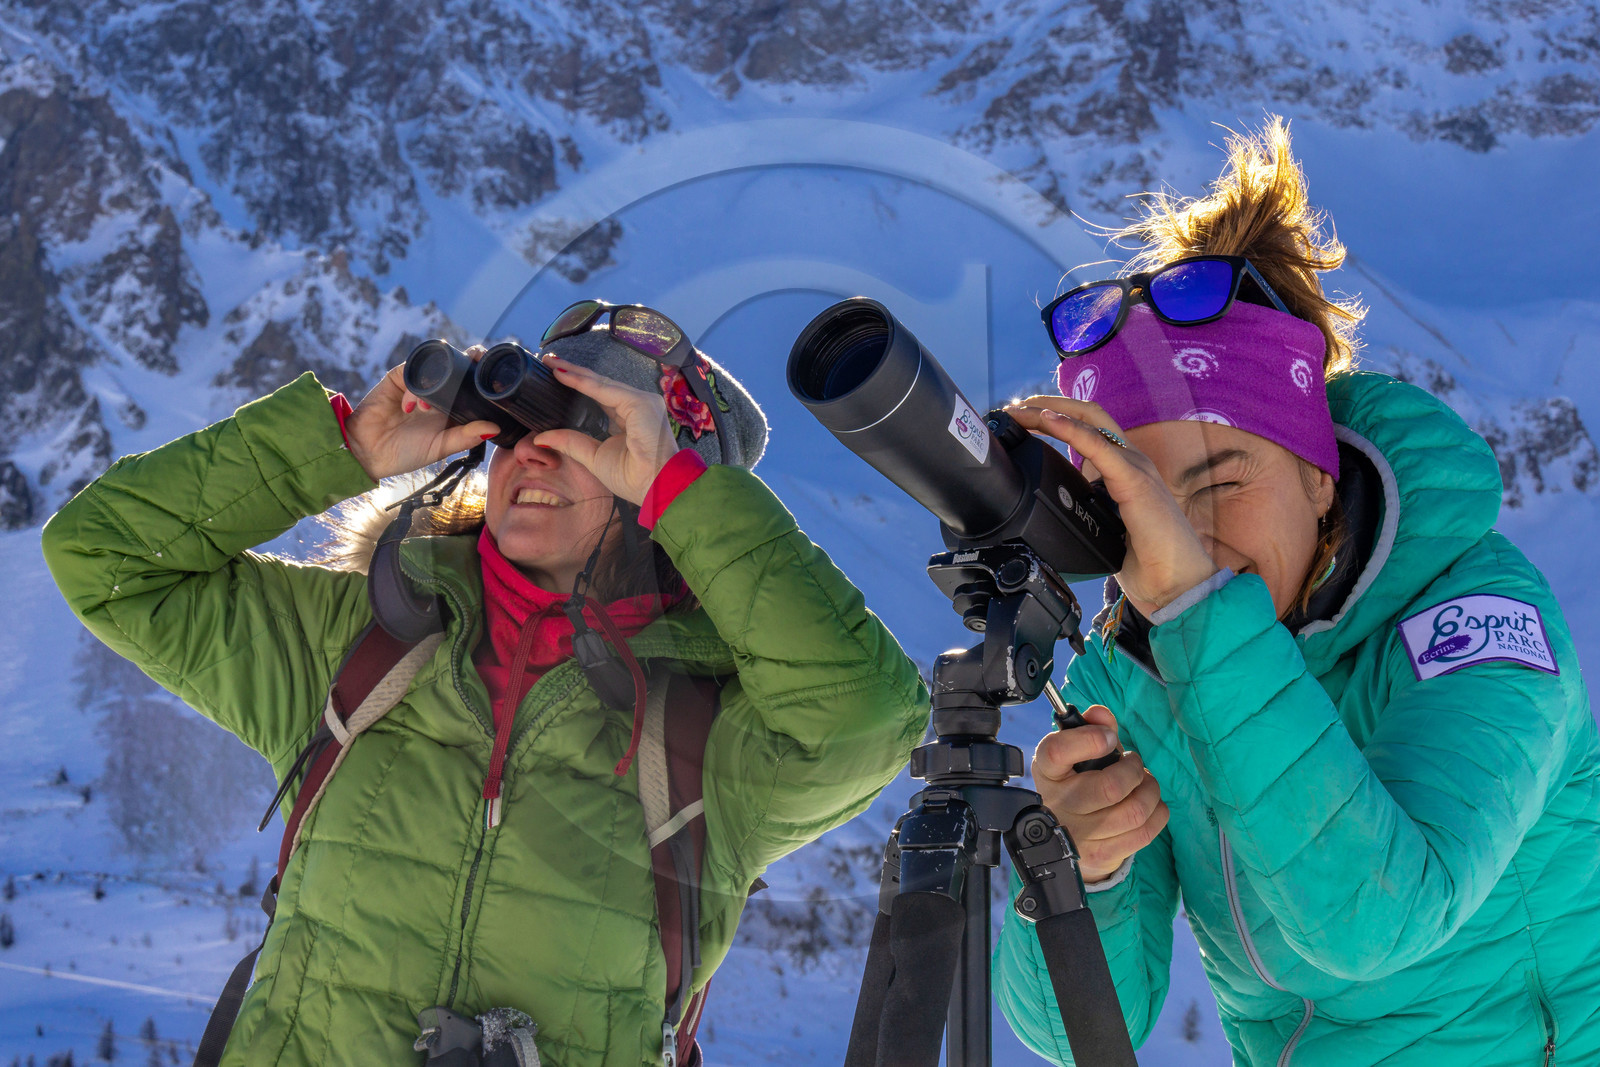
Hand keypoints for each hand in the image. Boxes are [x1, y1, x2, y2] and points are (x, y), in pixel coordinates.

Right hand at [343, 347, 500, 479]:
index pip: (473, 383)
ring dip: (439, 377)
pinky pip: (411, 371)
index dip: (484, 375)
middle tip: (475, 366)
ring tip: (428, 408)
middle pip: (458, 365)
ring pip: (437, 363)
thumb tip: (495, 428)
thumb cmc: (406, 452)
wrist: (368, 453)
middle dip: (468, 361)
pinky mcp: (398, 378)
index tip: (496, 376)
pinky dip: (414, 388)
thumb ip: (465, 437)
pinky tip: (410, 407)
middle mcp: (438, 390)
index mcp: (453, 405)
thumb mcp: (440, 447)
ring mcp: (418, 382)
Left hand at [529, 353, 682, 505]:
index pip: (599, 397)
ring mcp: (641, 402)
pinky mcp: (640, 402)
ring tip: (551, 362)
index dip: (577, 387)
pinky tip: (563, 375)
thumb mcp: (593, 457)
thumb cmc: (633, 477)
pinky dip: (582, 382)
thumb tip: (541, 439)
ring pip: (601, 383)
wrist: (656, 487)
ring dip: (575, 372)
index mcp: (628, 420)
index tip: (555, 376)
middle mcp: (637, 406)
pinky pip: (605, 389)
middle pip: (599, 386)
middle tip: (549, 361)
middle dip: (574, 372)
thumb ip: (570, 443)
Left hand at [1006, 396, 1217, 617]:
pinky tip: (1048, 421)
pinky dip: (1070, 430)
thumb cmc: (1146, 562)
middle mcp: (1131, 460)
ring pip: (1090, 421)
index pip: (1088, 428)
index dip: (1056, 417)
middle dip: (1048, 404)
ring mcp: (1135, 467)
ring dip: (1051, 412)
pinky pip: (1099, 446)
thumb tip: (1056, 506)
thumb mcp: (1103, 526)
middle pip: (1088, 414)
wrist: (1175, 585)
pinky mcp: (1135, 481)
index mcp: (1124, 469)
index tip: (1022, 421)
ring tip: (1021, 411)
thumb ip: (1087, 507)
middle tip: (1014, 408)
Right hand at [1032, 703, 1168, 883]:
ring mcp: (1080, 834)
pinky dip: (1157, 813)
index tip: (1109, 738)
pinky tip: (1149, 804)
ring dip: (1150, 791)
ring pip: (1134, 812)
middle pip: (1111, 787)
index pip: (1057, 752)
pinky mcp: (1102, 854)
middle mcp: (1059, 804)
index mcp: (1047, 772)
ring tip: (1144, 783)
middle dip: (1134, 769)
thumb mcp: (1075, 754)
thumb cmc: (1074, 783)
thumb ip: (1091, 728)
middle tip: (1133, 764)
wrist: (1065, 835)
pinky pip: (1145, 832)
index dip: (1090, 739)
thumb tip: (1101, 714)